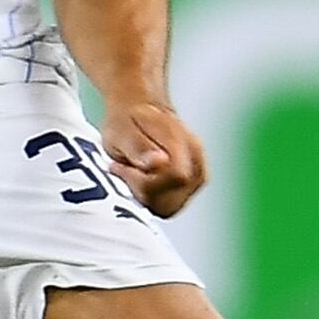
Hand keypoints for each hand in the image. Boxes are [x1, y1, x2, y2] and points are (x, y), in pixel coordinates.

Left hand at [101, 100, 207, 217]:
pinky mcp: (191, 186)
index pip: (177, 177)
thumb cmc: (127, 120)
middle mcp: (195, 158)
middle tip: (125, 172)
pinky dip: (154, 201)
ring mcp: (197, 173)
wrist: (138, 111)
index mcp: (181, 140)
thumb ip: (139, 146)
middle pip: (175, 199)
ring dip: (148, 199)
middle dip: (145, 195)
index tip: (122, 168)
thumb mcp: (121, 129)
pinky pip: (171, 206)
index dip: (146, 182)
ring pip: (173, 207)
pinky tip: (141, 183)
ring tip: (132, 175)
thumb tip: (159, 163)